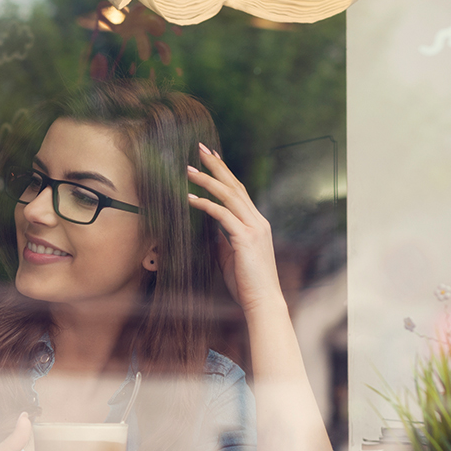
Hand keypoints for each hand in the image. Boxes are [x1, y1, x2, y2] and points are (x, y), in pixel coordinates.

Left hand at [186, 143, 284, 315]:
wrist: (262, 301)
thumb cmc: (246, 283)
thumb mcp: (231, 256)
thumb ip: (222, 239)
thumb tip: (208, 229)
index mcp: (256, 223)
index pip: (239, 191)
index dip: (224, 173)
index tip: (211, 158)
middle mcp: (257, 221)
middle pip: (235, 185)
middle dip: (217, 166)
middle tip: (200, 149)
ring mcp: (254, 228)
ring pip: (229, 195)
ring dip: (207, 180)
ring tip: (188, 169)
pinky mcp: (245, 239)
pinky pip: (222, 215)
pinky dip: (205, 204)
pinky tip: (189, 198)